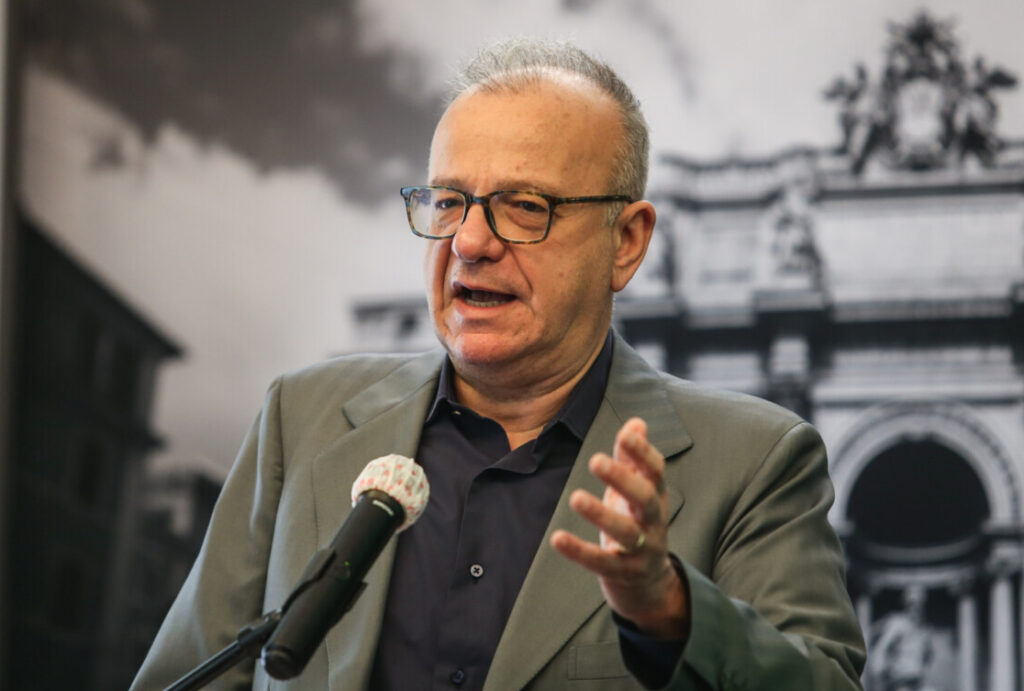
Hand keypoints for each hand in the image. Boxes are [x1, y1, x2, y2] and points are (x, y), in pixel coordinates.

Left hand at [551, 418, 687, 638]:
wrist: (649, 582)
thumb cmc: (636, 523)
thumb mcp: (636, 491)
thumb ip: (634, 458)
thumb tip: (636, 422)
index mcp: (656, 497)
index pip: (656, 471)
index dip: (643, 452)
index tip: (626, 434)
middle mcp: (654, 522)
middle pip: (645, 498)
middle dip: (622, 479)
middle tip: (595, 459)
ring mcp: (642, 549)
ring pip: (626, 532)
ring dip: (601, 514)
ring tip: (576, 498)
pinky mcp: (623, 573)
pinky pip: (601, 562)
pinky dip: (579, 551)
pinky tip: (557, 538)